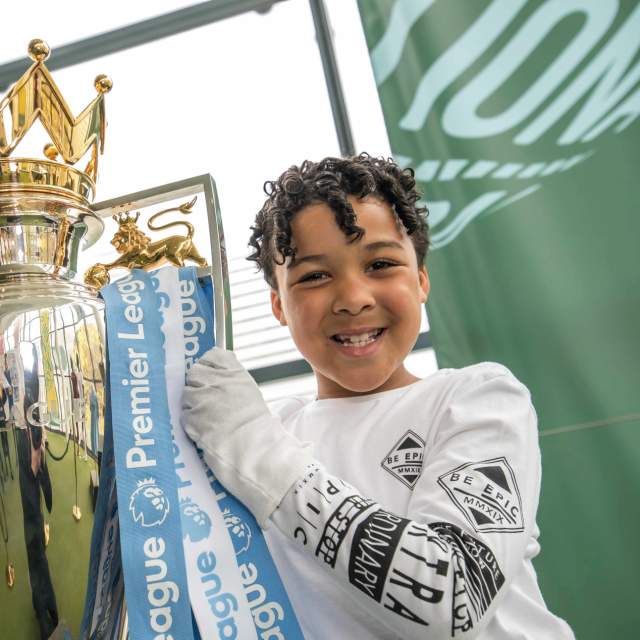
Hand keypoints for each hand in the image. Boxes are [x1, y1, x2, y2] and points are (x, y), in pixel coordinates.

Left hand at [182, 347, 313, 525]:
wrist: (257, 452)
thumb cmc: (258, 426)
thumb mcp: (249, 393)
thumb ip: (231, 380)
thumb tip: (215, 374)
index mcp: (235, 372)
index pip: (211, 355)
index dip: (209, 366)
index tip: (213, 377)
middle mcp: (217, 381)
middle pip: (194, 372)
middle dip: (198, 384)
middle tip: (208, 401)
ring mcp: (202, 399)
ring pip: (186, 394)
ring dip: (193, 404)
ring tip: (208, 418)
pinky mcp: (192, 418)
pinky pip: (184, 415)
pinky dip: (192, 422)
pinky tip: (206, 430)